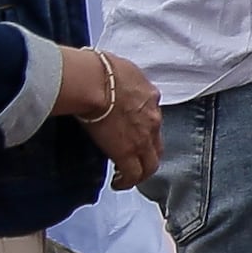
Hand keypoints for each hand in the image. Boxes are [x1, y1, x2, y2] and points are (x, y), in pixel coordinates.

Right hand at [67, 46, 164, 188]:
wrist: (94, 82)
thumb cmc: (100, 68)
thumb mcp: (120, 68)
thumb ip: (122, 78)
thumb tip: (110, 76)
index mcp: (150, 97)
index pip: (152, 117)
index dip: (145, 127)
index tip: (134, 132)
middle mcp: (153, 119)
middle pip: (157, 143)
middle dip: (149, 153)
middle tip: (137, 160)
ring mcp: (142, 138)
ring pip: (150, 163)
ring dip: (141, 171)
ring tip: (129, 177)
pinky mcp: (127, 153)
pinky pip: (132, 174)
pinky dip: (127, 182)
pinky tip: (118, 184)